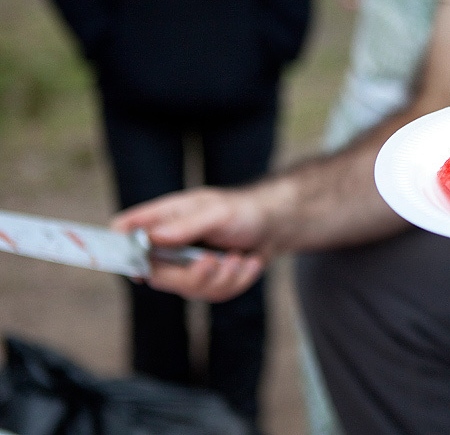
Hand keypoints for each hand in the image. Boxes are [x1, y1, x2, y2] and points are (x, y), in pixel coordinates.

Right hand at [112, 186, 272, 301]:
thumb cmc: (242, 210)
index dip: (119, 249)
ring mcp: (187, 265)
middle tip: (214, 261)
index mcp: (164, 218)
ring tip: (240, 257)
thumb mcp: (216, 212)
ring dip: (223, 277)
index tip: (137, 266)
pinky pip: (216, 294)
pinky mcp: (207, 281)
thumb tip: (150, 238)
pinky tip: (250, 262)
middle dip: (192, 275)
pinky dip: (238, 280)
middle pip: (156, 275)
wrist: (274, 225)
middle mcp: (169, 244)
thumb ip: (185, 225)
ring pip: (190, 290)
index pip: (124, 231)